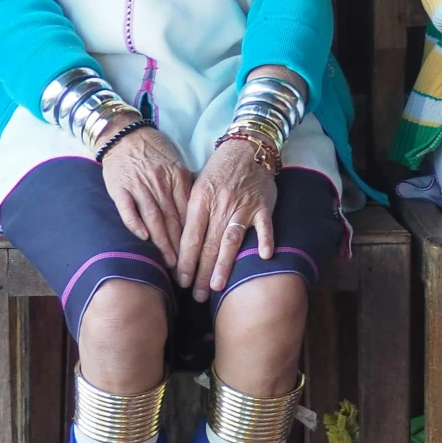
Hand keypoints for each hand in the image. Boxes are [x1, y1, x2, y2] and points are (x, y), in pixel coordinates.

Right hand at [100, 120, 191, 254]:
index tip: (200, 256)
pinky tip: (143, 238)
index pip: (189, 212)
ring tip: (170, 262)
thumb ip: (186, 187)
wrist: (124, 133)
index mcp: (178, 177)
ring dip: (162, 242)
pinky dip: (136, 223)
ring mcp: (139, 186)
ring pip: (154, 217)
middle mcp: (160, 183)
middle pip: (173, 219)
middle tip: (187, 269)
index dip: (194, 236)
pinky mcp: (120, 188)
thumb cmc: (154, 150)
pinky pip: (128, 209)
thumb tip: (201, 212)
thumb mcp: (176, 163)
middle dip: (181, 246)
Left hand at [176, 139, 276, 299]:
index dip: (184, 261)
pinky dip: (264, 240)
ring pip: (231, 240)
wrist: (247, 147)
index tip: (179, 281)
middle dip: (200, 273)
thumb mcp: (197, 186)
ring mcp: (243, 206)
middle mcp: (220, 205)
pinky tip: (263, 257)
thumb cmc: (219, 170)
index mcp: (200, 201)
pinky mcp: (263, 206)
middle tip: (195, 295)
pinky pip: (264, 226)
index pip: (189, 237)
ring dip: (223, 265)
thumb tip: (177, 244)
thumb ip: (191, 213)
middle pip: (208, 245)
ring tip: (216, 287)